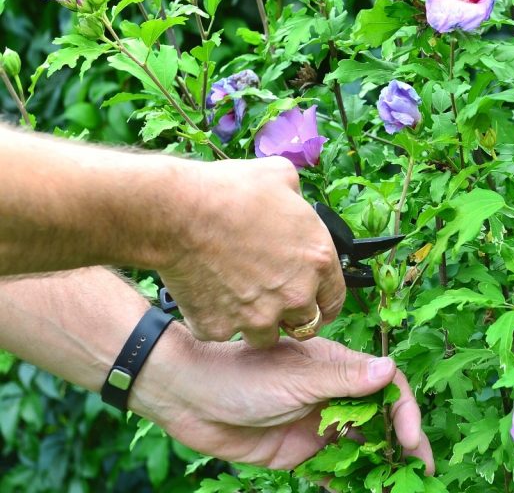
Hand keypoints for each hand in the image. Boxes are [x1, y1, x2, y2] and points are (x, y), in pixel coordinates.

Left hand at [134, 326, 434, 472]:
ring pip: (361, 449)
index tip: (409, 440)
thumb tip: (389, 370)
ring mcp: (318, 427)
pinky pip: (332, 472)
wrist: (189, 397)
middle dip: (403, 447)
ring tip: (395, 490)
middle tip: (421, 474)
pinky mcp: (299, 454)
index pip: (387, 389)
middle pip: (382, 422)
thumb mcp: (297, 376)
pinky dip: (349, 484)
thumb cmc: (242, 374)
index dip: (404, 413)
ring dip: (379, 469)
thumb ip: (344, 380)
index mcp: (339, 370)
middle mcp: (335, 397)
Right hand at [159, 157, 345, 346]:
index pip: (334, 300)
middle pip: (304, 325)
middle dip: (290, 314)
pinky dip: (215, 319)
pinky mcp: (220, 327)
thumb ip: (297, 196)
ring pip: (265, 337)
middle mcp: (295, 295)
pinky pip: (222, 332)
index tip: (311, 301)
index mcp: (318, 261)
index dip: (321, 300)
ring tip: (237, 297)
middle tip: (270, 298)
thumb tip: (293, 198)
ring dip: (256, 323)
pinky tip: (207, 295)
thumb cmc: (229, 191)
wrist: (179, 211)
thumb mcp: (281, 176)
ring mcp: (258, 317)